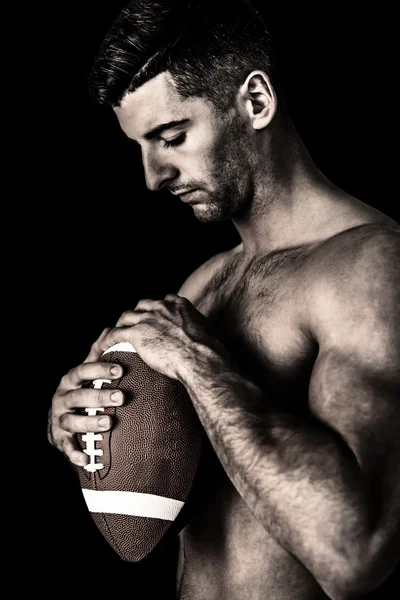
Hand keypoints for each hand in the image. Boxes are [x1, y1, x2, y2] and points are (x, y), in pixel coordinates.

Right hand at [47, 328, 125, 466]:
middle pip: (79, 396)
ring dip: (89, 422)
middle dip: (100, 396)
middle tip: (121, 397)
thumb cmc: (82, 391)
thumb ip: (98, 353)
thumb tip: (111, 328)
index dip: (100, 369)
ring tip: (108, 423)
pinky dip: (75, 453)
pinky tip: (86, 459)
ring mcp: (59, 418)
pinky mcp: (59, 438)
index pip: (83, 371)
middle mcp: (62, 397)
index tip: (120, 370)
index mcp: (71, 379)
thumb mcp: (87, 373)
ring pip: (71, 420)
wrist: (60, 420)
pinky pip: (66, 447)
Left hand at [100, 294, 226, 381]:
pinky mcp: (136, 333)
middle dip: (137, 315)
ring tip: (116, 336)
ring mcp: (148, 318)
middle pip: (142, 306)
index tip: (156, 318)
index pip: (164, 301)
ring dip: (121, 326)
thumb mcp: (208, 334)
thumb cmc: (208, 351)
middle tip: (134, 328)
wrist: (200, 358)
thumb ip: (201, 332)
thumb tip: (208, 344)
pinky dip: (108, 339)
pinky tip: (103, 348)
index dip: (157, 311)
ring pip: (126, 318)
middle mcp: (162, 307)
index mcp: (179, 305)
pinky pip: (115, 334)